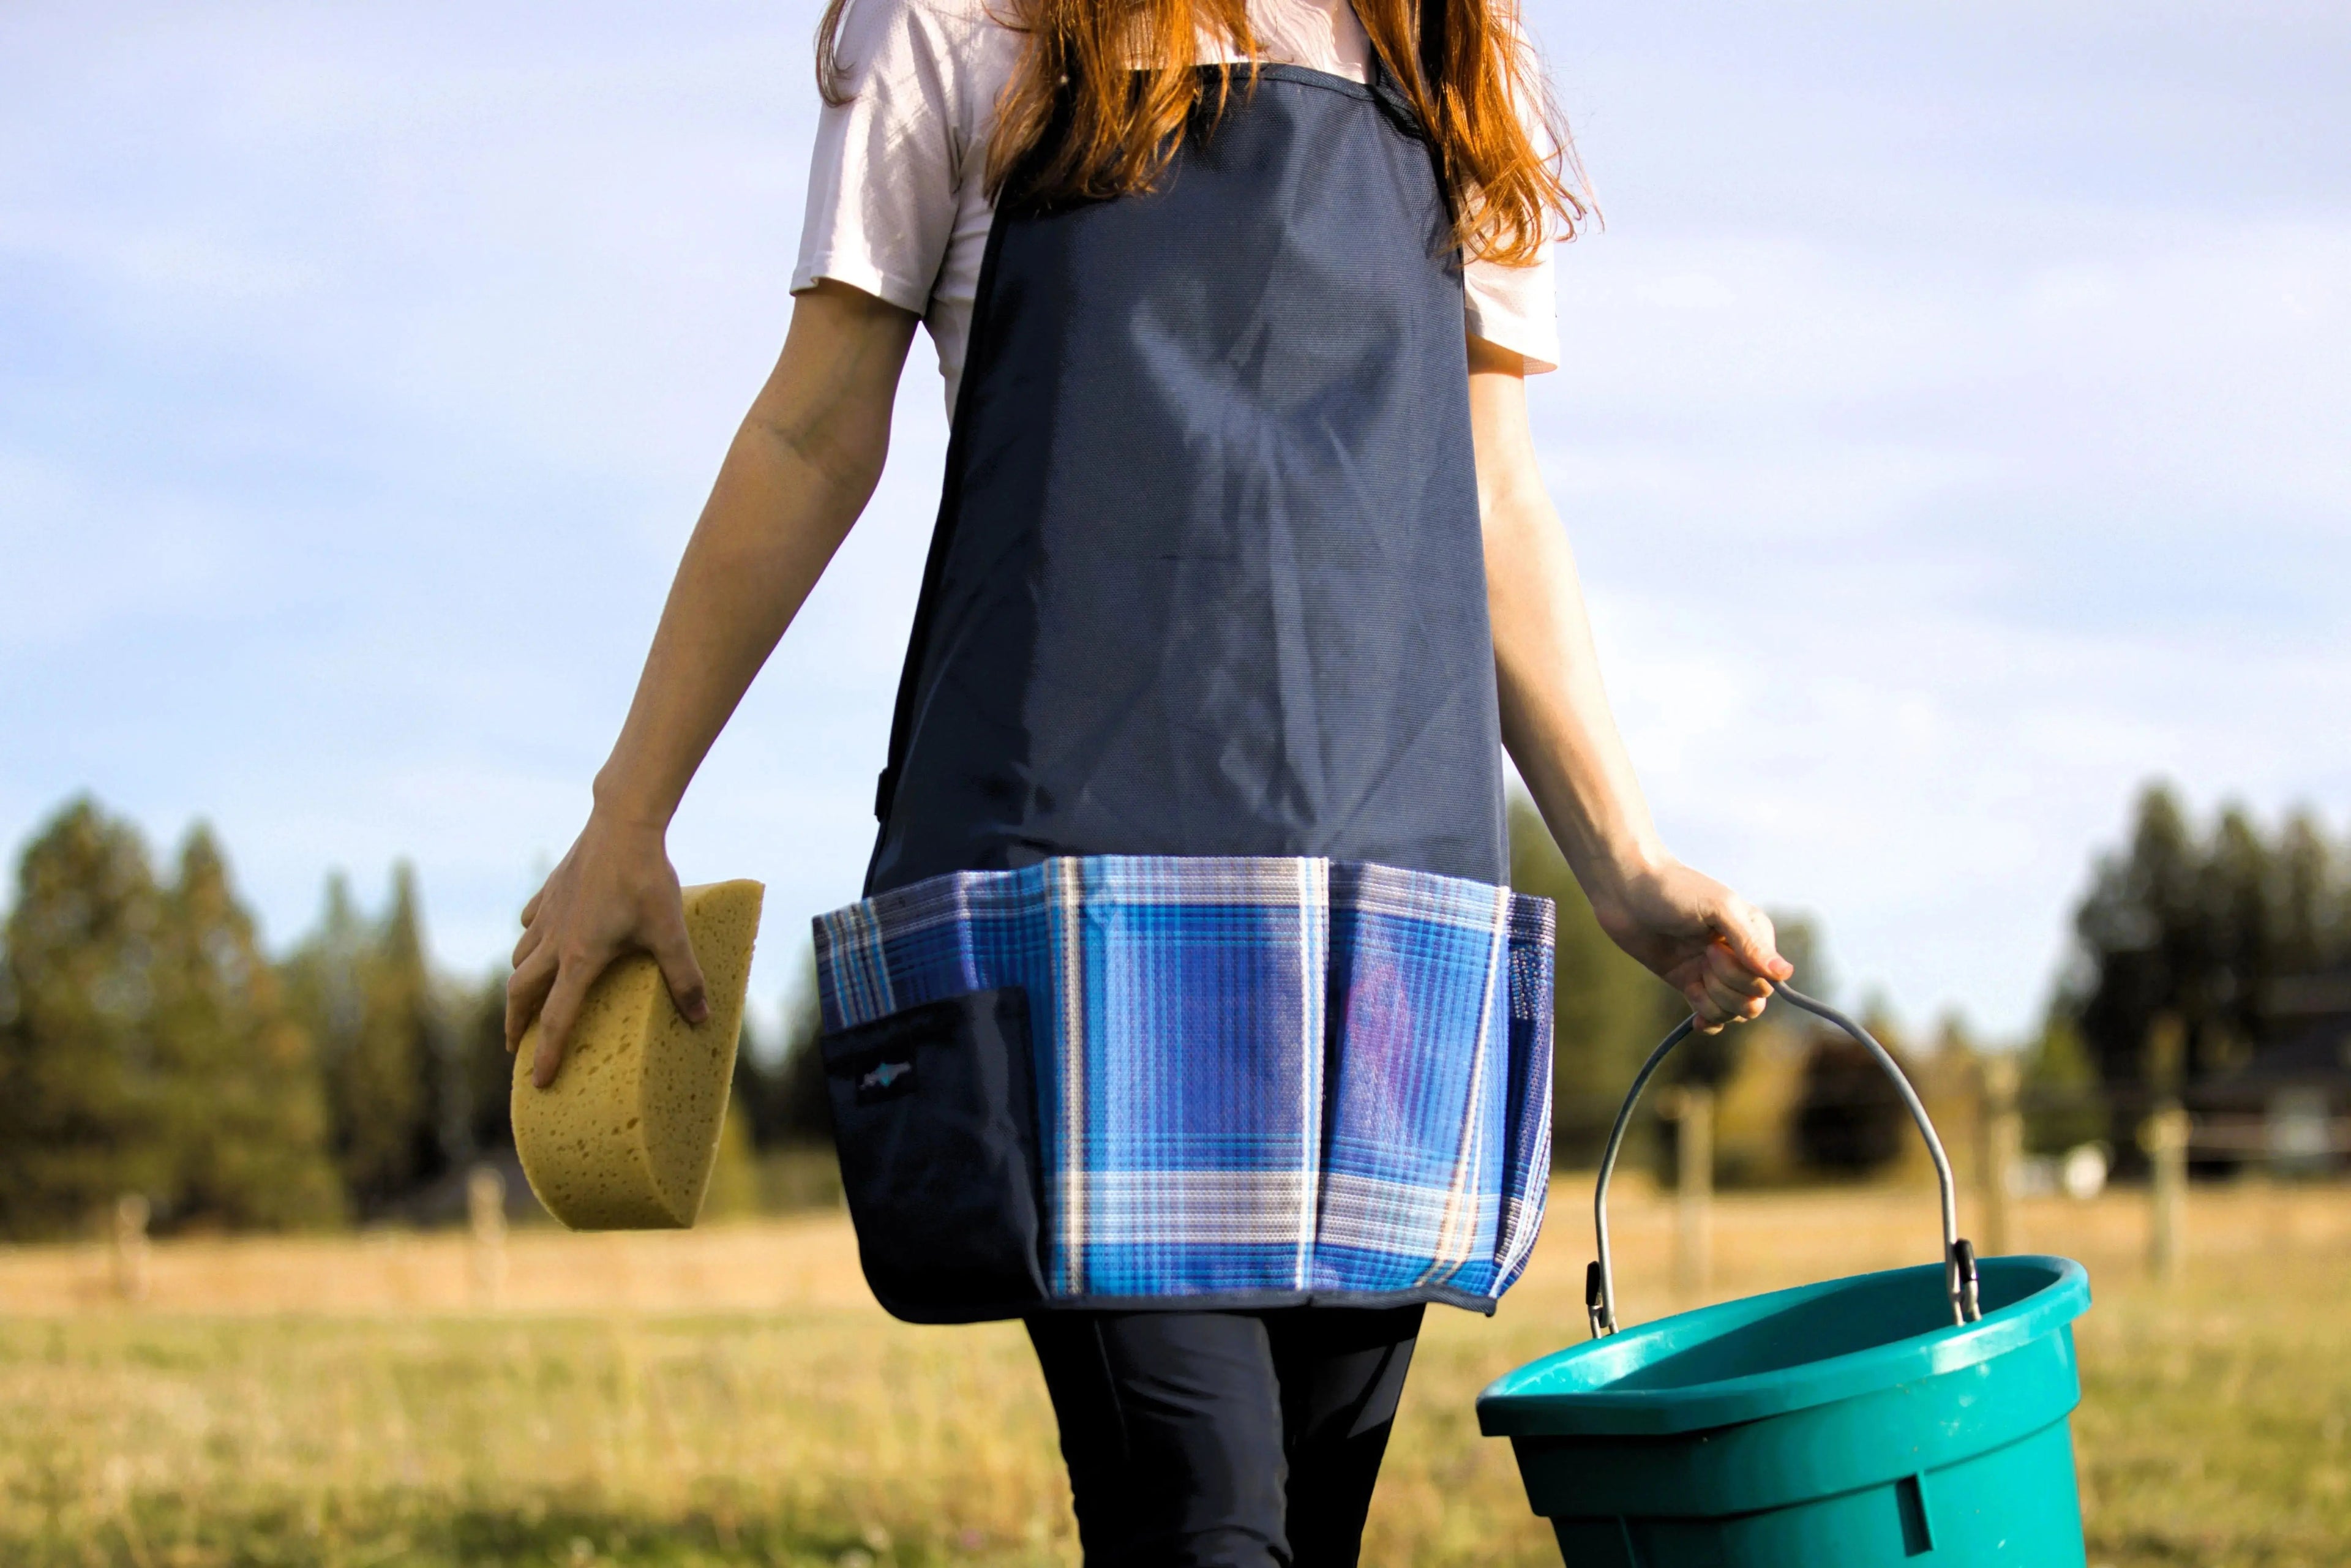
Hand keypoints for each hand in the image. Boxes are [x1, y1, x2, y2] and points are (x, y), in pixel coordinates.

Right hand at [504, 814, 708, 1087]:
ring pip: (522, 956)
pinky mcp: (551, 890)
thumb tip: (702, 1018)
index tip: (539, 1082)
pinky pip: (531, 921)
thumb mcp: (670, 931)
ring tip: (527, 996)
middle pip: (522, 992)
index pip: (558, 1019)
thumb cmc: (647, 879)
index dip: (548, 1054)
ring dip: (521, 981)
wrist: (622, 823)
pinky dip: (530, 937)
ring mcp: (548, 913)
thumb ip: (684, 977)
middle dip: (517, 1024)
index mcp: (580, 959)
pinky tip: (538, 937)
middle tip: (515, 1046)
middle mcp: (555, 940)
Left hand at [1588, 860, 1792, 1033]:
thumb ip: (1750, 943)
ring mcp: (1714, 971)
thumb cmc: (1673, 890)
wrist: (1625, 890)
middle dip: (1726, 988)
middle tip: (1702, 956)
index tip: (1712, 948)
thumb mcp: (1717, 909)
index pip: (1767, 980)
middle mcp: (1740, 955)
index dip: (1740, 975)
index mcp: (1756, 933)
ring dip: (1713, 1001)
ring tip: (1693, 973)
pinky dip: (1707, 1019)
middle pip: (1753, 1001)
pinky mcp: (1690, 982)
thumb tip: (1785, 974)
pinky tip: (1695, 1014)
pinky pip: (1712, 1015)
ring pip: (1733, 1012)